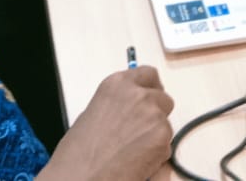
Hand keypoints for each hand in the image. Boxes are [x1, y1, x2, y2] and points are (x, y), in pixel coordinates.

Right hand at [41, 66, 174, 180]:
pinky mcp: (162, 137)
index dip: (151, 88)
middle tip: (141, 131)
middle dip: (156, 113)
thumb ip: (117, 105)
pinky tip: (137, 161)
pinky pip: (167, 144)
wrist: (80, 177)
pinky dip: (157, 153)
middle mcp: (138, 94)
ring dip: (155, 135)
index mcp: (117, 84)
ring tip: (132, 151)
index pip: (148, 75)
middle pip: (162, 98)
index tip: (151, 97)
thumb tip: (131, 109)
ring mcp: (153, 114)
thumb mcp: (93, 114)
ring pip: (165, 123)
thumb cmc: (78, 153)